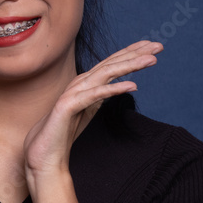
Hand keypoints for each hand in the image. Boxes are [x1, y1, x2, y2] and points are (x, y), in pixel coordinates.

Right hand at [24, 40, 162, 184]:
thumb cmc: (62, 134)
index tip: (153, 46)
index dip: (132, 53)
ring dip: (129, 65)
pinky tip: (132, 85)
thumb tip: (114, 88)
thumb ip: (98, 98)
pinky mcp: (68, 107)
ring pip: (105, 74)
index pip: (112, 63)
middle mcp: (80, 84)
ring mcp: (73, 94)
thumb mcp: (86, 111)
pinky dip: (113, 89)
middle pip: (111, 64)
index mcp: (85, 84)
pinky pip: (94, 96)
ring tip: (151, 60)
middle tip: (159, 46)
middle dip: (135, 53)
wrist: (44, 156)